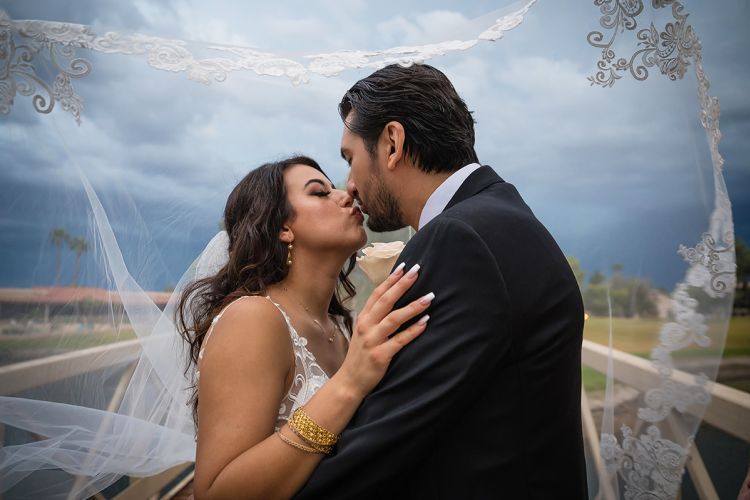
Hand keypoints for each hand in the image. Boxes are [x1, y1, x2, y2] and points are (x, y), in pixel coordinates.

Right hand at [336, 263, 432, 397]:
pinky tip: (425, 322)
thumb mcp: (364, 332)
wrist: (349, 382)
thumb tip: (393, 301)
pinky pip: (400, 340)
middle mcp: (366, 326)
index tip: (404, 266)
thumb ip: (375, 318)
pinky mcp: (380, 355)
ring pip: (394, 318)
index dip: (391, 279)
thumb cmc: (360, 356)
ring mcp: (373, 340)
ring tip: (429, 298)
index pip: (377, 294)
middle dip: (403, 284)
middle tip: (418, 271)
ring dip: (413, 307)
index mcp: (363, 318)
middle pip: (386, 301)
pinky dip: (413, 330)